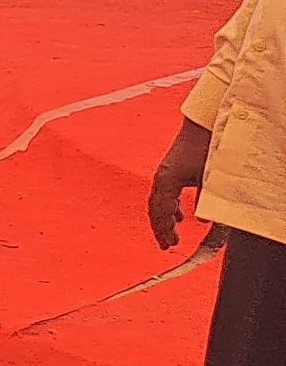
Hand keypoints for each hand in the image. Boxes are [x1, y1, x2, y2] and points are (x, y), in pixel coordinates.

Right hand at [149, 119, 213, 250]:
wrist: (207, 121)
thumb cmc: (207, 146)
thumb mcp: (209, 177)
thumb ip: (206, 200)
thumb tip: (206, 221)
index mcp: (166, 179)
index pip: (160, 211)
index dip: (164, 229)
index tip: (169, 244)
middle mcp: (162, 176)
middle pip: (155, 207)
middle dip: (160, 227)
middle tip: (167, 244)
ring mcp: (165, 171)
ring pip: (159, 200)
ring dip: (164, 217)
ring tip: (172, 231)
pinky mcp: (172, 168)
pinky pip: (165, 192)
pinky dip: (170, 206)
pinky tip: (180, 213)